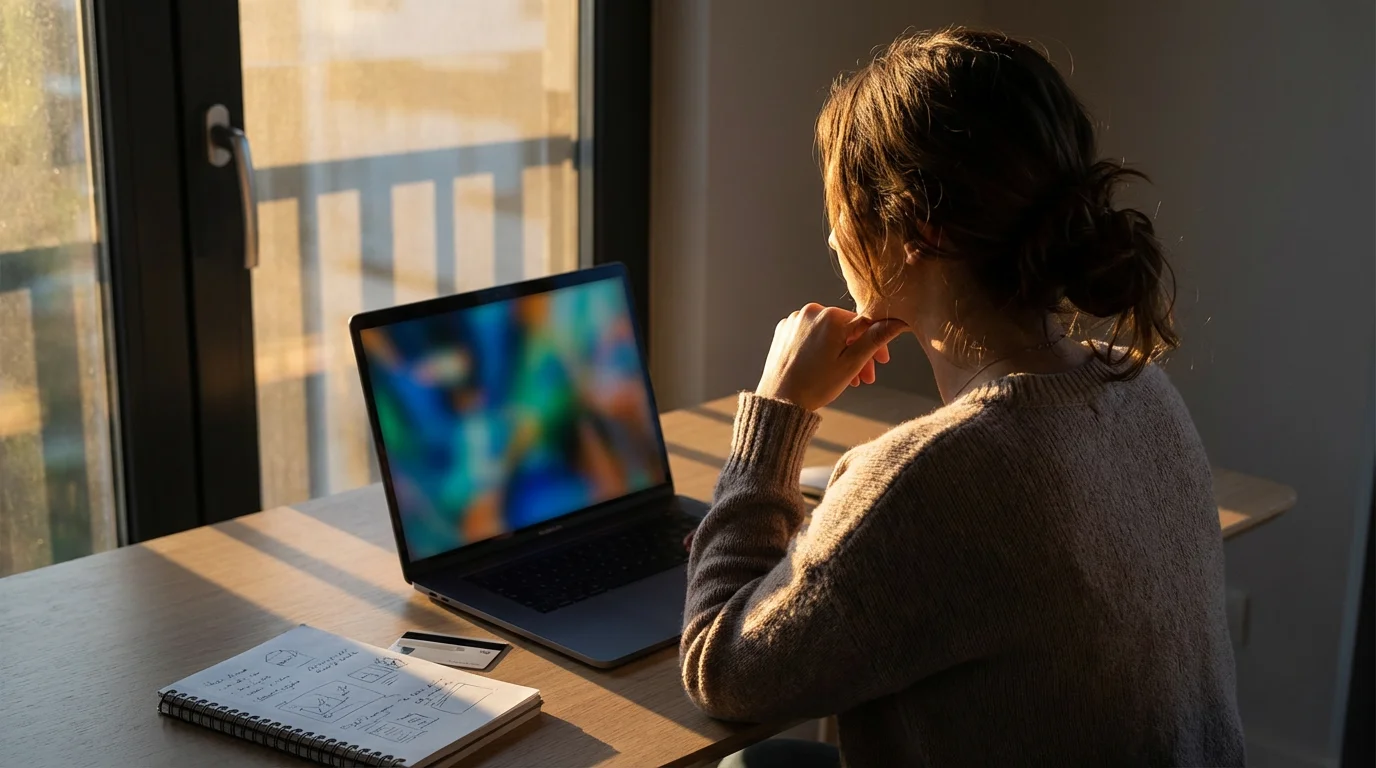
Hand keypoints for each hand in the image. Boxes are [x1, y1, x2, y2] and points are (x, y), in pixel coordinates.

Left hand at [755, 304, 907, 411]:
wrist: (779, 400)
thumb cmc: (816, 385)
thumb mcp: (852, 363)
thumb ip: (875, 339)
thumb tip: (899, 321)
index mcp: (830, 316)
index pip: (865, 324)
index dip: (877, 344)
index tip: (882, 362)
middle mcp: (811, 311)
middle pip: (846, 329)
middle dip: (858, 353)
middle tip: (865, 378)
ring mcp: (795, 320)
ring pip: (829, 333)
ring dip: (841, 353)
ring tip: (847, 379)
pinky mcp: (784, 330)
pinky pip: (811, 335)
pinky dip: (821, 349)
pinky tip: (824, 368)